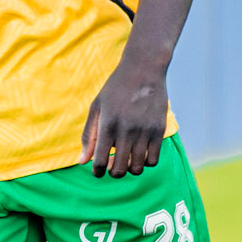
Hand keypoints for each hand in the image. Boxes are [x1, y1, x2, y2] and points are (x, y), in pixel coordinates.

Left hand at [80, 56, 167, 178]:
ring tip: (127, 158)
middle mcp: (126, 130)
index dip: (97, 171)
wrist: (143, 69)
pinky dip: (145, 162)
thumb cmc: (115, 88)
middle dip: (113, 172)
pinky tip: (140, 152)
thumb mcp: (97, 108)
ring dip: (130, 168)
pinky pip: (153, 160)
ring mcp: (144, 131)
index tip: (98, 170)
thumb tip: (82, 162)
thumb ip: (89, 136)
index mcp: (107, 125)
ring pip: (137, 168)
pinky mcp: (159, 130)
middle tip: (113, 164)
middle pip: (119, 170)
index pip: (100, 162)